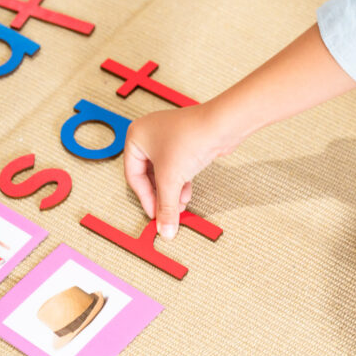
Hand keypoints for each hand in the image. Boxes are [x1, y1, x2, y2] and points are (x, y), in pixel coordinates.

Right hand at [124, 104, 241, 239]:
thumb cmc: (190, 140)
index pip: (133, 176)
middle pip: (149, 176)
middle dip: (161, 196)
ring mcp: (168, 137)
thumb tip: (165, 229)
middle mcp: (149, 134)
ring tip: (180, 207)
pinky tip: (186, 195)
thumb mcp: (171, 180)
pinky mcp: (185, 142)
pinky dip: (180, 182)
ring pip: (164, 173)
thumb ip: (166, 208)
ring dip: (172, 192)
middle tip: (167, 213)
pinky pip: (177, 166)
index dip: (145, 199)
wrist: (221, 125)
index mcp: (136, 137)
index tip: (155, 215)